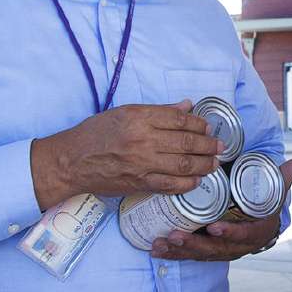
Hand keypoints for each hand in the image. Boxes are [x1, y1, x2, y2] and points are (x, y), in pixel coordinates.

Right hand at [31, 100, 221, 209]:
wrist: (72, 161)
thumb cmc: (96, 133)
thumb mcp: (124, 112)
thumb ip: (158, 111)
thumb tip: (186, 107)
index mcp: (139, 118)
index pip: (179, 119)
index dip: (199, 124)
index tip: (207, 127)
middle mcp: (143, 139)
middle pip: (185, 142)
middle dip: (208, 144)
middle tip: (220, 146)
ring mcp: (142, 163)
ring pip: (182, 164)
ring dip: (203, 164)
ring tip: (213, 163)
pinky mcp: (139, 183)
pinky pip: (170, 185)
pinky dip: (186, 183)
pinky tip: (196, 180)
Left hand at [151, 158, 291, 261]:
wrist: (260, 227)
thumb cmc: (264, 208)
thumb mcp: (275, 194)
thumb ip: (282, 179)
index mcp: (255, 232)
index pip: (243, 235)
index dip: (230, 232)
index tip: (215, 227)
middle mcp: (236, 246)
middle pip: (216, 249)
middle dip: (194, 244)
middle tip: (176, 235)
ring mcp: (220, 252)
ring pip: (199, 254)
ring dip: (179, 251)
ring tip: (161, 243)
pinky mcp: (206, 252)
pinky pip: (189, 255)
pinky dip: (172, 254)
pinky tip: (156, 249)